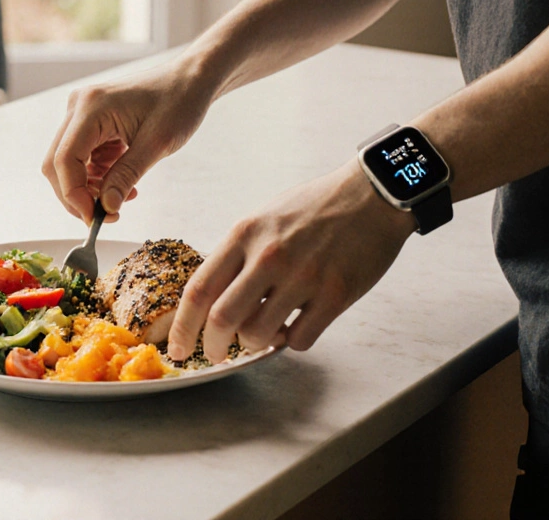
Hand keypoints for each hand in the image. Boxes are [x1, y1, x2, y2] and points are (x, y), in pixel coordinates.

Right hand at [42, 64, 215, 222]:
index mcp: (90, 108)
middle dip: (78, 195)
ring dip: (90, 187)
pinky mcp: (92, 121)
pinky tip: (122, 181)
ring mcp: (83, 113)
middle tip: (106, 215)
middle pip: (58, 163)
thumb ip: (126, 176)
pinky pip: (84, 157)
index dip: (74, 195)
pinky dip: (98, 176)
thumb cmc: (179, 101)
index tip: (95, 218)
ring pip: (69, 163)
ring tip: (124, 196)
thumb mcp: (156, 144)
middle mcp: (79, 107)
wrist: (191, 79)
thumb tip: (106, 208)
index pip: (64, 160)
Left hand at [166, 161, 417, 361]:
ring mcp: (303, 276)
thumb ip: (238, 254)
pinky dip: (291, 343)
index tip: (176, 348)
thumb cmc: (315, 207)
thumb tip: (214, 296)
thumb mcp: (264, 218)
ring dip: (255, 344)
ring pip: (259, 335)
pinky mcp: (336, 294)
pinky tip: (295, 327)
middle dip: (212, 347)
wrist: (373, 193)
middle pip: (222, 320)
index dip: (182, 327)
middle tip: (214, 354)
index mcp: (244, 234)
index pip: (198, 290)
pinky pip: (300, 340)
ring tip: (263, 334)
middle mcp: (268, 256)